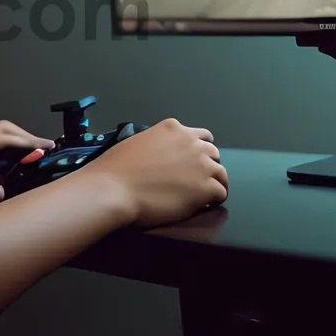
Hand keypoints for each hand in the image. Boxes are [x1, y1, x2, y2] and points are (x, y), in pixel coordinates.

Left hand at [0, 120, 54, 212]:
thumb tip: (4, 192)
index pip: (11, 140)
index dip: (32, 144)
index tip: (50, 150)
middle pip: (7, 129)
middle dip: (28, 137)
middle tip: (46, 151)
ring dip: (17, 139)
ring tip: (32, 155)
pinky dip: (6, 144)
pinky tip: (8, 162)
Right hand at [85, 118, 227, 227]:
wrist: (114, 188)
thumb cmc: (117, 167)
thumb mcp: (138, 143)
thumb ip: (158, 145)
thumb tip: (163, 156)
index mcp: (173, 128)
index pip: (200, 136)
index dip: (195, 152)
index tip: (188, 164)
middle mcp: (191, 142)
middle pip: (213, 153)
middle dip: (206, 166)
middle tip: (192, 181)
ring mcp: (202, 165)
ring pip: (221, 173)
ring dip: (212, 183)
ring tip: (199, 196)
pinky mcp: (206, 188)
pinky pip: (221, 193)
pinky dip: (213, 200)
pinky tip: (200, 206)